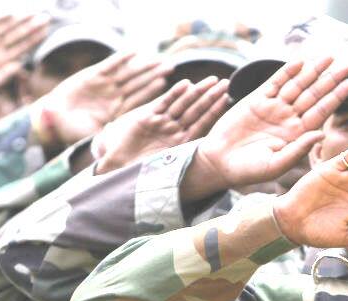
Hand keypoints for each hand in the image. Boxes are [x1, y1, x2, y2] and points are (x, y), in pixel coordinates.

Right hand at [0, 14, 49, 91]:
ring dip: (20, 20)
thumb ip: (5, 76)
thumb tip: (20, 64)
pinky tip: (11, 13)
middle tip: (47, 17)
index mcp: (5, 59)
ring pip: (8, 27)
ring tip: (34, 12)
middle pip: (19, 35)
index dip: (35, 39)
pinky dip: (0, 18)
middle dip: (33, 26)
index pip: (24, 47)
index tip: (47, 31)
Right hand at [31, 52, 172, 151]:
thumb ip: (107, 137)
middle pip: (137, 83)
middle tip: (170, 66)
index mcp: (116, 110)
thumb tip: (122, 146)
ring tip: (158, 59)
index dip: (150, 91)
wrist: (52, 118)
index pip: (137, 99)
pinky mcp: (92, 75)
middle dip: (152, 75)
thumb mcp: (92, 135)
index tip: (165, 84)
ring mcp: (104, 85)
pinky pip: (109, 65)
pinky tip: (134, 52)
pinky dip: (120, 59)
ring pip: (127, 73)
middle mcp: (113, 96)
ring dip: (142, 66)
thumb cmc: (71, 130)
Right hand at [93, 76, 228, 173]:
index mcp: (182, 142)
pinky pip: (163, 103)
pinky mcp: (147, 117)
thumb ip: (180, 164)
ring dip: (196, 92)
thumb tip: (203, 170)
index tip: (229, 99)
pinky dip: (173, 94)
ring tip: (211, 81)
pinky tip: (185, 85)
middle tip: (225, 83)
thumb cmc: (141, 171)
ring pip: (182, 104)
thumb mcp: (165, 169)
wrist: (119, 165)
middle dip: (210, 97)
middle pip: (196, 110)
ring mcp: (162, 123)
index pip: (203, 123)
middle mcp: (175, 130)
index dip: (215, 110)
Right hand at [181, 57, 347, 200]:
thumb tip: (322, 134)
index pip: (321, 112)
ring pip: (297, 85)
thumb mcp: (276, 165)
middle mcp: (288, 118)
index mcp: (296, 134)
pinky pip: (274, 82)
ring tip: (328, 57)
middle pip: (313, 95)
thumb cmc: (248, 170)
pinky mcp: (256, 100)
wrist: (219, 163)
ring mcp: (273, 108)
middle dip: (330, 79)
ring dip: (312, 71)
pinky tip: (299, 62)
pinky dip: (286, 72)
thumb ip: (299, 150)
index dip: (336, 97)